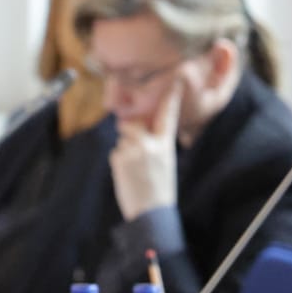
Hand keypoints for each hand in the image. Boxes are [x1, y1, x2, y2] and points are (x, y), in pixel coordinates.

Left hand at [109, 81, 182, 220]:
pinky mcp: (120, 159)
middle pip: (133, 124)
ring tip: (136, 170)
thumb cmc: (159, 188)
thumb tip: (137, 128)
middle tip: (138, 154)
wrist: (151, 212)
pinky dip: (119, 162)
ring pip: (123, 139)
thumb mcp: (165, 162)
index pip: (168, 116)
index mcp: (166, 144)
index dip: (170, 97)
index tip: (175, 79)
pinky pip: (116, 152)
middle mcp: (151, 144)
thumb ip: (155, 143)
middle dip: (130, 133)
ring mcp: (135, 151)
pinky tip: (128, 176)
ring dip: (125, 151)